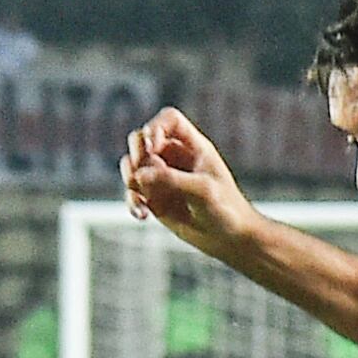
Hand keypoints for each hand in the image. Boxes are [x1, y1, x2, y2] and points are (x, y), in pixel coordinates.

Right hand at [122, 108, 254, 257]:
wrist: (228, 238)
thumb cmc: (225, 208)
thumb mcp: (203, 191)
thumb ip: (171, 180)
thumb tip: (139, 175)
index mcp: (192, 145)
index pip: (168, 120)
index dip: (155, 127)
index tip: (153, 147)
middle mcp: (174, 157)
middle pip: (142, 138)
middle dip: (136, 153)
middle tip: (139, 172)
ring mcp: (161, 178)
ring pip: (131, 165)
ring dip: (129, 179)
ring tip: (142, 199)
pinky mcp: (154, 199)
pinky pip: (132, 193)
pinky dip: (132, 202)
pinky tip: (142, 215)